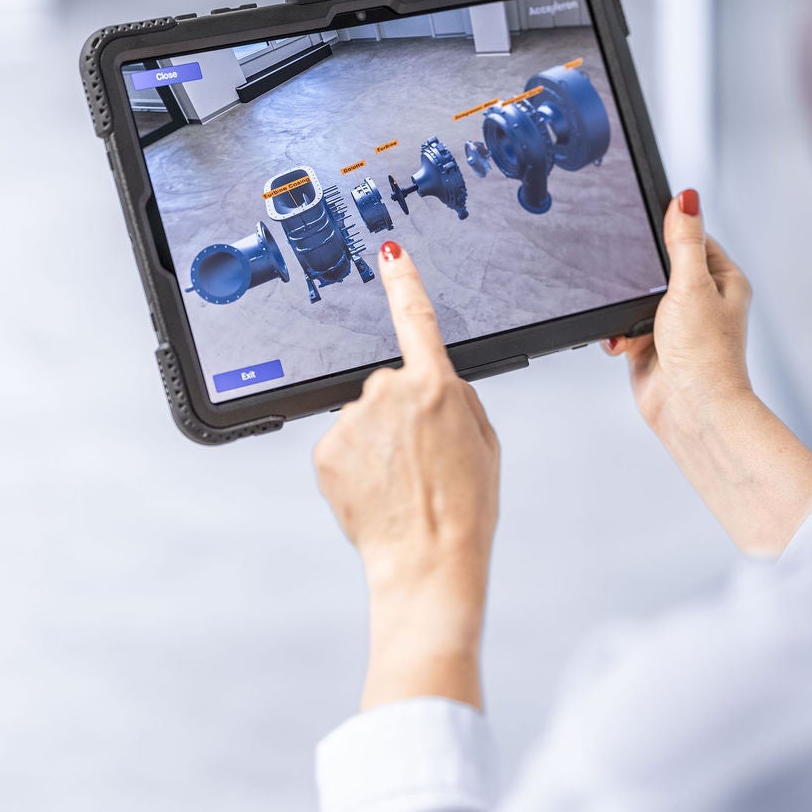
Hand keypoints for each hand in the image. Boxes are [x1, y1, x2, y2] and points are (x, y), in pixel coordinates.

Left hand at [314, 239, 498, 711]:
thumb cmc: (464, 507)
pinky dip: (356, 465)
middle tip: (423, 461)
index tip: (390, 251)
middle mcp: (388, 392)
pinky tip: (377, 491)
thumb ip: (459, 399)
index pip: (416, 318)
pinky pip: (342, 445)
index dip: (404, 280)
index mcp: (436, 385)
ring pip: (364, 419)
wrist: (427, 560)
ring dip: (379, 443)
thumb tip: (436, 384)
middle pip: (390, 387)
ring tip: (403, 483)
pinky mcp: (326, 449)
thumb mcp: (485, 443)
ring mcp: (353, 420)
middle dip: (402, 415)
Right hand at [604, 189, 811, 555]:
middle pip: (658, 268)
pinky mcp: (650, 346)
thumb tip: (686, 198)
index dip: (669, 230)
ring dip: (625, 311)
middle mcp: (701, 302)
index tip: (645, 224)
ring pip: (635, 298)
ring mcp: (675, 325)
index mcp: (723, 281)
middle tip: (632, 280)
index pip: (693, 239)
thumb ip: (683, 241)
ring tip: (633, 325)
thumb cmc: (706, 355)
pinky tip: (624, 344)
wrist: (692, 409)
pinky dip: (618, 335)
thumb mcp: (692, 286)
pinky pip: (623, 327)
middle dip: (637, 277)